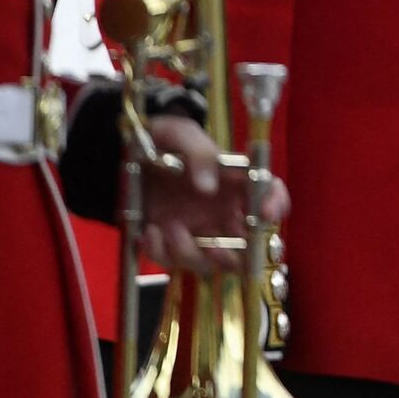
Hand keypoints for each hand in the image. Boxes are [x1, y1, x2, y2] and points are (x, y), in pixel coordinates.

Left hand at [141, 115, 288, 274]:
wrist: (123, 151)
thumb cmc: (162, 138)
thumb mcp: (179, 133)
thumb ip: (199, 153)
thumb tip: (208, 186)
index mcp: (235, 181)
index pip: (270, 193)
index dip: (276, 204)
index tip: (265, 214)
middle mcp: (223, 210)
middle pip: (250, 245)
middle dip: (240, 256)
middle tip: (217, 249)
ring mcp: (198, 229)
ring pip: (210, 263)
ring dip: (191, 253)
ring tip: (170, 227)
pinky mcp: (170, 241)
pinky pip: (171, 261)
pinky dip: (160, 252)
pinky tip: (149, 230)